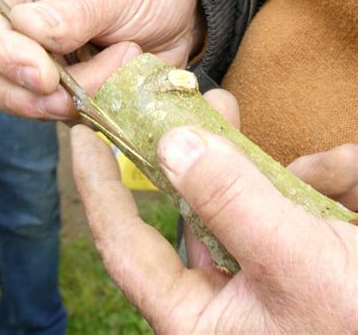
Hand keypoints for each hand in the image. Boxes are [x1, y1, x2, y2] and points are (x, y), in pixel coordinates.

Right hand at [0, 0, 202, 118]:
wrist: (178, 19)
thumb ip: (70, 11)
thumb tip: (27, 28)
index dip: (5, 58)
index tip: (46, 77)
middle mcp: (17, 33)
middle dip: (31, 96)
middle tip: (74, 93)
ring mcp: (37, 68)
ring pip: (21, 104)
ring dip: (67, 104)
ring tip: (116, 68)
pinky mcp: (60, 95)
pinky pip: (57, 118)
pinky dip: (86, 113)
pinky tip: (115, 86)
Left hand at [71, 89, 356, 332]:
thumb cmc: (356, 321)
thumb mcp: (295, 260)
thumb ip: (232, 203)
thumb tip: (172, 146)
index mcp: (194, 317)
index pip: (124, 247)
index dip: (99, 191)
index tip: (85, 140)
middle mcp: (215, 297)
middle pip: (183, 210)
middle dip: (193, 153)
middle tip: (194, 104)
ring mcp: (252, 276)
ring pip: (233, 201)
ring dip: (256, 161)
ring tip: (277, 130)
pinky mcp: (287, 257)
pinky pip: (283, 208)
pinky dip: (314, 184)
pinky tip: (347, 173)